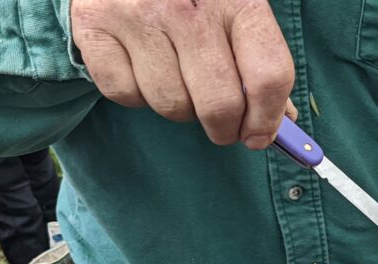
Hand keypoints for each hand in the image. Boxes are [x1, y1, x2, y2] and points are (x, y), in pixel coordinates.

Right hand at [71, 0, 294, 147]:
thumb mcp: (234, 10)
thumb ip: (260, 60)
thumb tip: (282, 119)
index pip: (268, 75)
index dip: (268, 118)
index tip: (260, 136)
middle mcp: (186, 6)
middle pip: (220, 103)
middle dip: (225, 129)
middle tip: (222, 126)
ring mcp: (137, 14)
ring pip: (171, 105)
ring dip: (180, 108)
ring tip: (179, 80)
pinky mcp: (95, 26)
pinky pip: (125, 94)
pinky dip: (136, 94)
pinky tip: (142, 66)